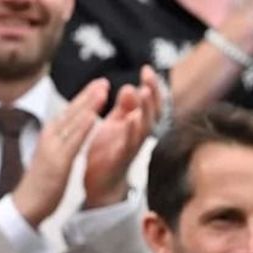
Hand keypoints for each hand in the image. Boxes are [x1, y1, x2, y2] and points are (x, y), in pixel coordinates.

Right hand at [12, 79, 107, 226]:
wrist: (27, 204)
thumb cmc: (41, 183)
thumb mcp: (52, 157)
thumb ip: (61, 142)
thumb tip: (71, 132)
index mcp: (50, 135)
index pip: (69, 112)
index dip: (84, 98)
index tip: (98, 85)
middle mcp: (50, 136)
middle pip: (71, 111)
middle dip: (88, 95)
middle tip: (103, 80)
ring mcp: (53, 147)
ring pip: (73, 121)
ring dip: (88, 103)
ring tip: (102, 90)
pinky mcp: (57, 160)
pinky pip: (73, 141)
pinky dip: (83, 126)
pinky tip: (93, 116)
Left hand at [82, 66, 159, 207]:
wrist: (99, 184)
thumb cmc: (108, 153)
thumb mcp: (115, 125)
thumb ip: (123, 108)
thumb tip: (129, 87)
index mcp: (136, 124)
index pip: (150, 102)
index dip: (151, 86)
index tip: (146, 68)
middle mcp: (139, 134)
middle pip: (154, 112)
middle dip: (153, 93)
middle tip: (148, 76)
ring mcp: (132, 147)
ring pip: (146, 127)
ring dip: (146, 110)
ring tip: (144, 92)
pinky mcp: (122, 159)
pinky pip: (130, 144)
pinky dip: (132, 131)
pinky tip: (131, 120)